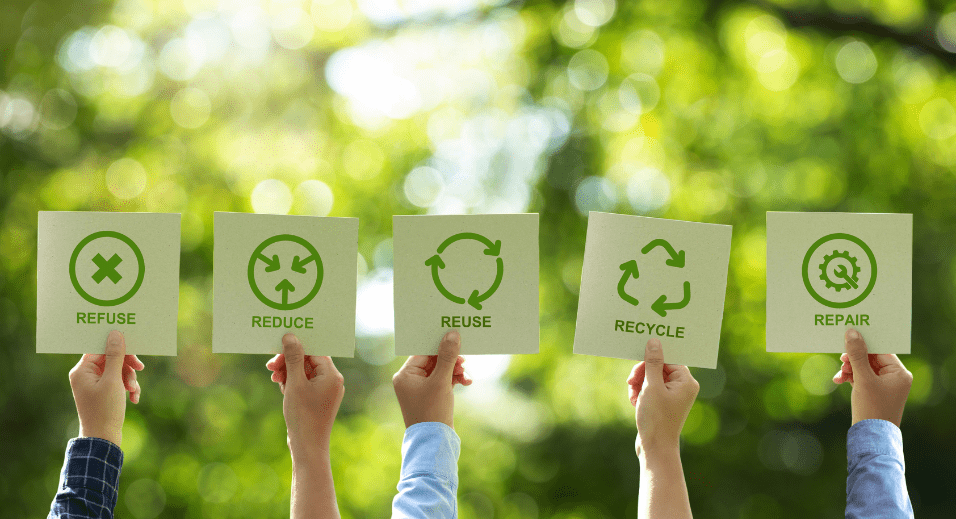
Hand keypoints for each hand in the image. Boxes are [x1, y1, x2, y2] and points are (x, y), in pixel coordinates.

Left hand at [68, 330, 143, 445]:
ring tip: (134, 391)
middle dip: (127, 365)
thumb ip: (115, 356)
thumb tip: (115, 334)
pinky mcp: (103, 392)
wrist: (103, 438)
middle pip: (110, 358)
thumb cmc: (105, 409)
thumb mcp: (113, 380)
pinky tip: (134, 398)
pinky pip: (118, 381)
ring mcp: (94, 384)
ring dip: (129, 378)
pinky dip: (128, 387)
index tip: (134, 348)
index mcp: (82, 370)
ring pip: (117, 370)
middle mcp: (85, 375)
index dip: (118, 347)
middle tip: (140, 368)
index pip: (100, 348)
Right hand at [267, 334, 344, 454]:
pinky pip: (305, 383)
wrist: (307, 447)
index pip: (315, 351)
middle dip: (289, 362)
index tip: (278, 348)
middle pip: (309, 361)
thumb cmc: (303, 415)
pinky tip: (281, 386)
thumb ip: (293, 358)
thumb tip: (291, 336)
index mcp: (332, 374)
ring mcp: (326, 391)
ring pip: (305, 372)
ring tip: (274, 378)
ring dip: (288, 372)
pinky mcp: (318, 399)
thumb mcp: (295, 383)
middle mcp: (332, 381)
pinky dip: (292, 383)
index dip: (296, 348)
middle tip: (270, 366)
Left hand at [392, 330, 472, 428]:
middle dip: (451, 360)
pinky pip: (444, 380)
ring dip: (455, 370)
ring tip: (466, 374)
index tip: (455, 339)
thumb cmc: (433, 411)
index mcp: (405, 375)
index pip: (423, 351)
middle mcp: (410, 380)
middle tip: (464, 360)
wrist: (435, 443)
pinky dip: (455, 379)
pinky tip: (467, 382)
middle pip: (433, 360)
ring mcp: (421, 388)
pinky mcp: (432, 396)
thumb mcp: (441, 381)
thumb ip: (447, 356)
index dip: (439, 345)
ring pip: (441, 370)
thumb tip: (452, 334)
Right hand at [627, 338, 698, 456]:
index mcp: (686, 381)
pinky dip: (640, 392)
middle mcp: (683, 387)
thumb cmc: (656, 418)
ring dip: (638, 384)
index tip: (637, 362)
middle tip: (630, 382)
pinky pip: (650, 388)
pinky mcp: (663, 403)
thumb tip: (655, 342)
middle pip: (658, 367)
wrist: (655, 448)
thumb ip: (652, 363)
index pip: (668, 358)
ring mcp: (673, 395)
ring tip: (633, 396)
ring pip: (651, 377)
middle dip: (642, 374)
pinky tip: (634, 402)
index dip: (651, 360)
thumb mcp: (652, 387)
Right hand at [832, 328, 911, 426]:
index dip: (864, 344)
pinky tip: (839, 380)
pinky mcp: (874, 392)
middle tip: (841, 360)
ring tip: (840, 374)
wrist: (871, 437)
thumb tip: (852, 333)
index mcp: (899, 373)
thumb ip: (857, 355)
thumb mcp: (863, 378)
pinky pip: (861, 377)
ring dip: (849, 368)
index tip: (848, 340)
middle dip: (853, 359)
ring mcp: (885, 385)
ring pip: (863, 367)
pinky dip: (850, 377)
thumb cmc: (872, 408)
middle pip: (871, 358)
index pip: (880, 350)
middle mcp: (895, 377)